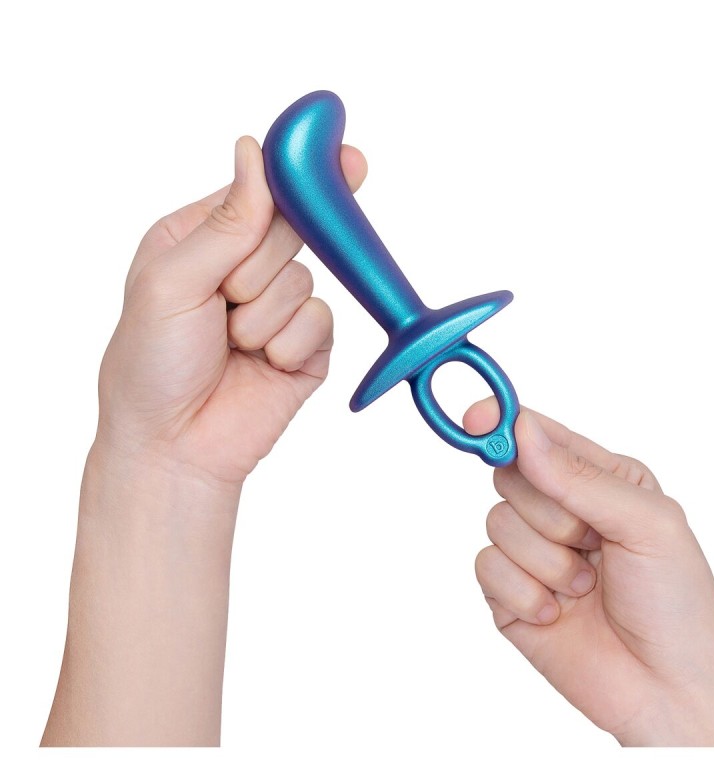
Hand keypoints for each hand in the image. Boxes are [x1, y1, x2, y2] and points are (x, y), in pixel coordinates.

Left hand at [99, 136, 366, 484]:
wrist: (175, 447)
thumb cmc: (151, 366)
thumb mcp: (171, 281)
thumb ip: (225, 221)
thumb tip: (253, 151)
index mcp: (202, 239)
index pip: (261, 191)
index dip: (300, 177)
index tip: (345, 159)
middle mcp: (242, 268)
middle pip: (293, 231)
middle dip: (259, 269)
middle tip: (227, 298)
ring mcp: (277, 308)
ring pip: (307, 281)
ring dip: (265, 318)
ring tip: (233, 346)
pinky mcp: (306, 345)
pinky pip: (322, 322)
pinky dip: (290, 345)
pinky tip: (263, 364)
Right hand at [468, 402, 713, 745]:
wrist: (667, 690)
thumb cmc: (675, 602)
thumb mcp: (647, 524)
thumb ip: (581, 477)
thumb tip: (521, 433)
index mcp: (598, 478)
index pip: (538, 434)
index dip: (504, 421)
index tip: (477, 417)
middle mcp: (561, 509)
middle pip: (509, 475)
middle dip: (549, 513)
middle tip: (590, 542)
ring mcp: (531, 551)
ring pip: (496, 522)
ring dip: (545, 561)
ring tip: (584, 587)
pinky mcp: (508, 592)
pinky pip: (486, 567)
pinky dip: (523, 593)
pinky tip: (557, 612)